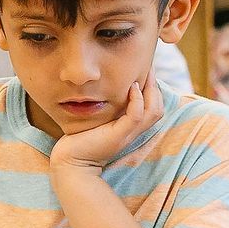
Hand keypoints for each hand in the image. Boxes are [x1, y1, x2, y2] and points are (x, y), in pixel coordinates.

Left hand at [49, 75, 164, 172]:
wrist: (70, 162)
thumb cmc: (79, 139)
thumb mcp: (97, 119)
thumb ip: (105, 107)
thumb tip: (104, 85)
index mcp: (130, 127)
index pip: (153, 107)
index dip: (153, 88)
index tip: (146, 69)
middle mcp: (133, 132)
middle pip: (158, 108)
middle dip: (155, 85)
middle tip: (149, 65)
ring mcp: (127, 134)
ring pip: (153, 111)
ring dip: (151, 89)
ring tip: (145, 72)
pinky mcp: (119, 136)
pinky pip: (137, 116)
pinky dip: (138, 101)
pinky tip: (133, 87)